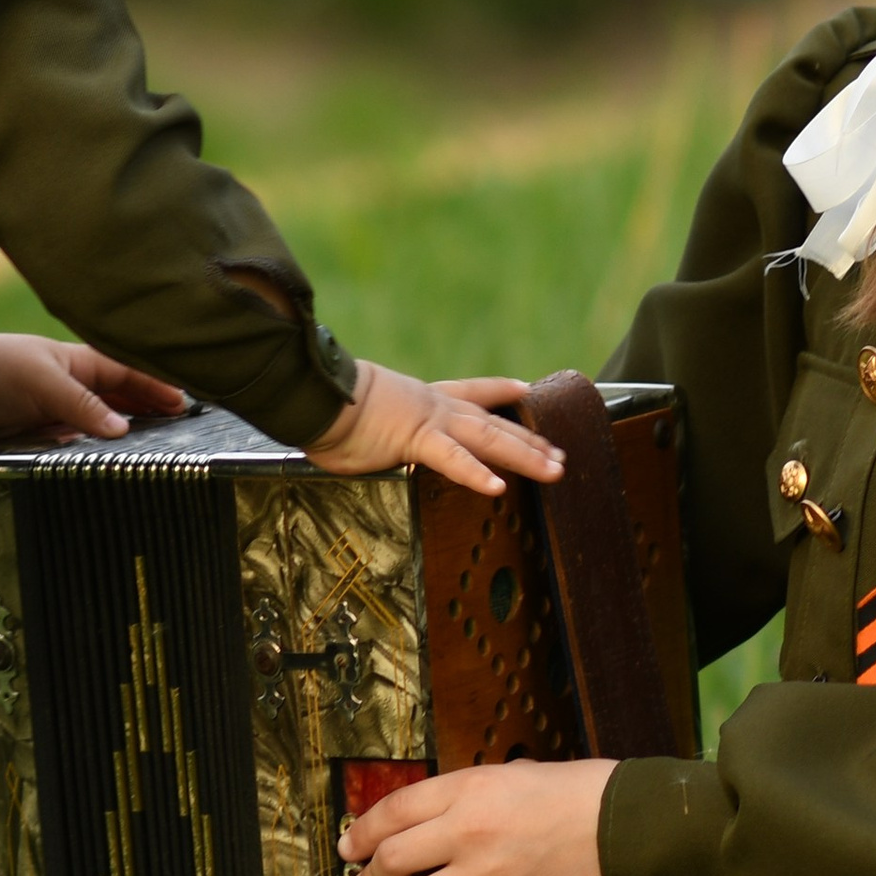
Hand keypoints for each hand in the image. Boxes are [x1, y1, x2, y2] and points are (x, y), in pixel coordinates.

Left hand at [0, 334, 186, 447]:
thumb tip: (123, 430)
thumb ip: (83, 405)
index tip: (186, 403)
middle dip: (151, 409)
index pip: (128, 372)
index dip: (156, 386)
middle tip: (184, 427)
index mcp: (77, 362)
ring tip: (160, 447)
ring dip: (128, 432)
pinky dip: (99, 451)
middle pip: (121, 398)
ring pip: (103, 423)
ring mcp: (59, 413)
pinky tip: (115, 462)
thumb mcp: (44, 380)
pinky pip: (80, 445)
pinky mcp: (42, 438)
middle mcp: (72, 387)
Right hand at [306, 366, 563, 497]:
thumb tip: (367, 438)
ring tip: (555, 470)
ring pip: (489, 439)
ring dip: (525, 455)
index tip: (524, 389)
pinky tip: (499, 487)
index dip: (500, 390)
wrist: (314, 394)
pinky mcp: (415, 439)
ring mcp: (430, 421)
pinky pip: (452, 459)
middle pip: (494, 423)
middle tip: (561, 455)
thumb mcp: (365, 416)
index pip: (471, 391)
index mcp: (424, 398)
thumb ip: (379, 429)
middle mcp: (436, 406)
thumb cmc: (329, 408)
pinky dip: (476, 473)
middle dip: (531, 440)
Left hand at [341, 759, 615, 875]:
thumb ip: (478, 793)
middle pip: (392, 859)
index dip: (362, 831)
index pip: (394, 810)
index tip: (347, 846)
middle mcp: (466, 831)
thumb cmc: (585, 792)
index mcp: (468, 788)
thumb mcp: (520, 774)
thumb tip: (448, 814)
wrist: (631, 828)